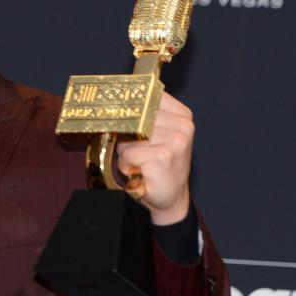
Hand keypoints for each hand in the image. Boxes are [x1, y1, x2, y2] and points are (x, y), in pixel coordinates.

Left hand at [114, 92, 192, 224]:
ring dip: (126, 152)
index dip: (129, 112)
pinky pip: (129, 153)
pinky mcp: (164, 156)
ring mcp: (175, 140)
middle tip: (139, 153)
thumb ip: (142, 116)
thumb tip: (113, 104)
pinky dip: (127, 164)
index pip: (145, 98)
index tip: (130, 126)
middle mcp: (183, 124)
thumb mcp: (154, 135)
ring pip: (129, 136)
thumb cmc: (158, 165)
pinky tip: (140, 171)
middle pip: (134, 117)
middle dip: (127, 137)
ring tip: (140, 163)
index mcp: (181, 114)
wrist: (171, 197)